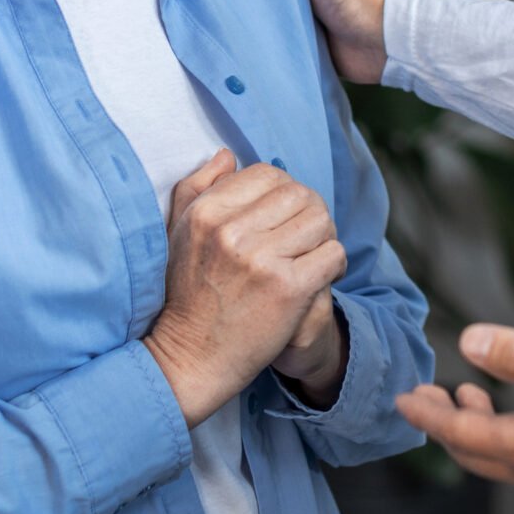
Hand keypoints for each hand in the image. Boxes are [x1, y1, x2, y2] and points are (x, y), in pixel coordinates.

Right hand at [143, 151, 348, 425]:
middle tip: (306, 237)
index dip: (284, 191)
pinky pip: (333, 254)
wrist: (193, 357)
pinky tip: (323, 276)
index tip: (284, 216)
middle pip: (300, 194)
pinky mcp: (289, 288)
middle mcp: (232, 232)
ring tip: (314, 255)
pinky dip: (336, 264)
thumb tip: (227, 155)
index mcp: (206, 213)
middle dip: (310, 212)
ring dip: (325, 236)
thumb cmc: (187, 295)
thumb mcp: (178, 234)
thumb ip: (197, 188)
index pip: (267, 174)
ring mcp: (261, 260)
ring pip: (322, 220)